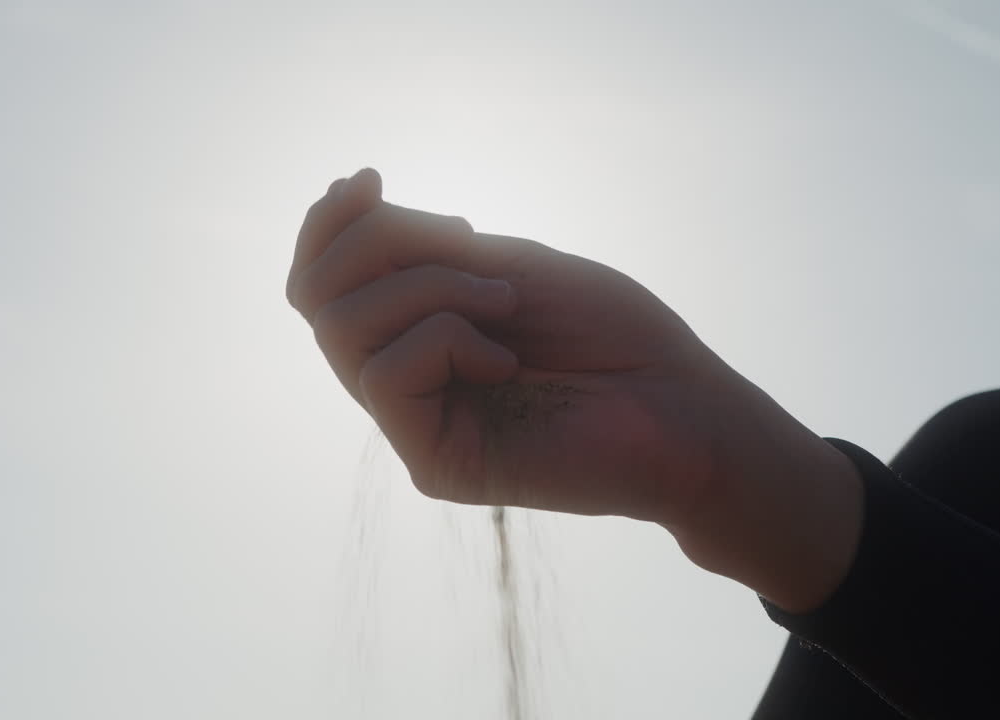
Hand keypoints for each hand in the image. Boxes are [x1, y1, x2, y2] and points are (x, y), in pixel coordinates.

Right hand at [287, 169, 862, 611]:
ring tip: (507, 301)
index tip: (370, 178)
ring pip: (344, 328)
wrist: (681, 404)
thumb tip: (343, 201)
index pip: (320, 283)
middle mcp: (403, 379)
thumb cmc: (610, 332)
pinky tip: (508, 358)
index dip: (325, 225)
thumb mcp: (502, 263)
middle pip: (318, 299)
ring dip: (429, 287)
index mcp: (414, 332)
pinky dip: (447, 338)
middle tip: (471, 244)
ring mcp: (415, 424)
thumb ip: (419, 247)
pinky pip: (387, 372)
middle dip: (381, 245)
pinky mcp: (434, 463)